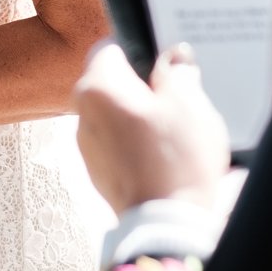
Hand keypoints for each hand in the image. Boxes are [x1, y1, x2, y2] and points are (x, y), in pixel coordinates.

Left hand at [72, 42, 231, 213]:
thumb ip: (178, 71)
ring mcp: (87, 145)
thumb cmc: (175, 160)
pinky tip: (165, 152)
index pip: (111, 47)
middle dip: (145, 85)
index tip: (165, 61)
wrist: (166, 224)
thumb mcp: (189, 103)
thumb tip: (174, 59)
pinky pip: (118, 141)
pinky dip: (138, 140)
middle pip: (114, 82)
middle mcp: (82, 113)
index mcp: (97, 87)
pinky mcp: (99, 170)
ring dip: (142, 114)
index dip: (141, 50)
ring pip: (117, 113)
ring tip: (176, 128)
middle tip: (179, 95)